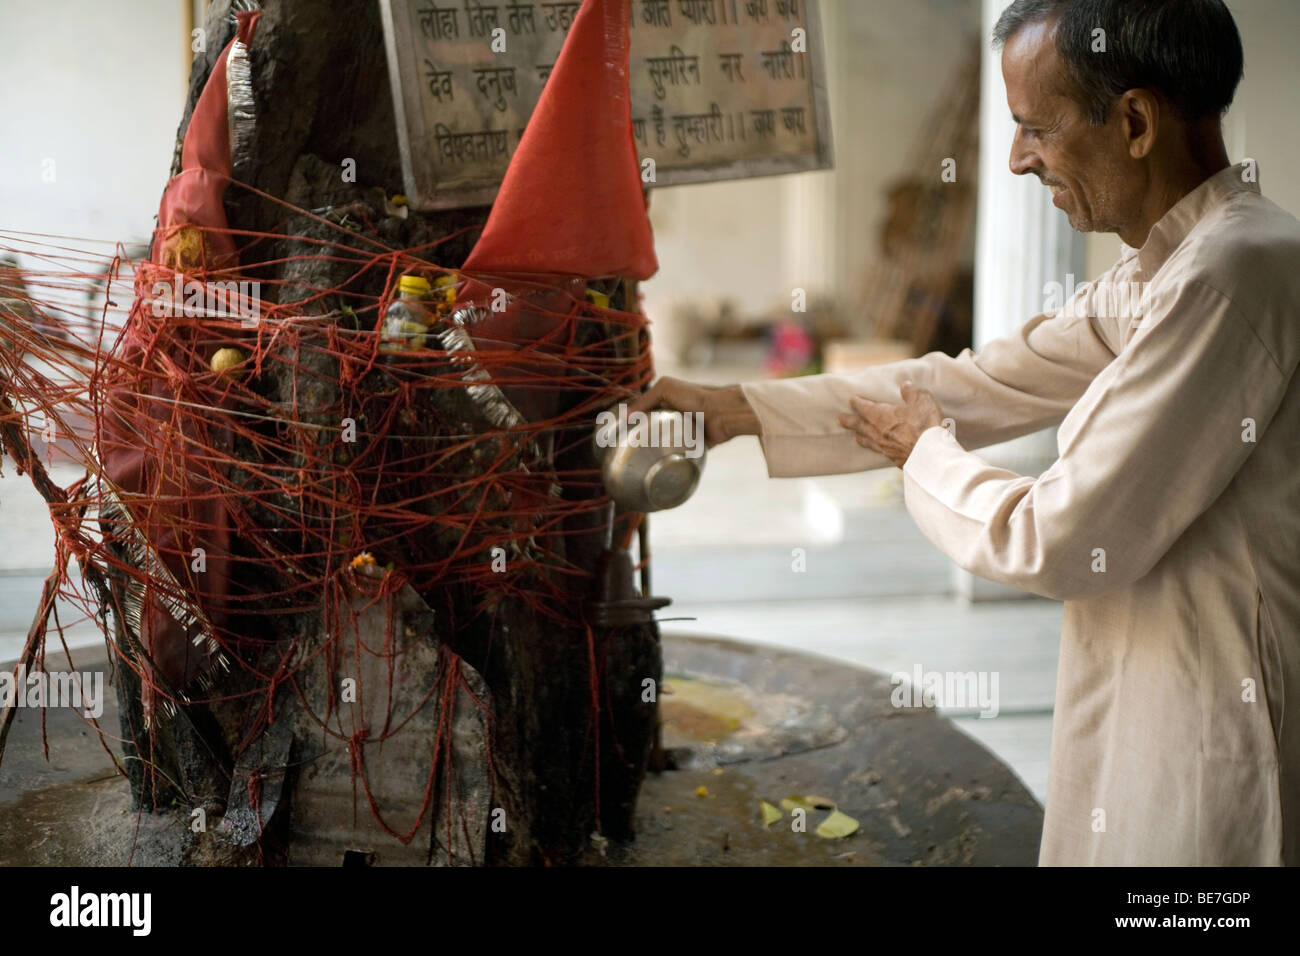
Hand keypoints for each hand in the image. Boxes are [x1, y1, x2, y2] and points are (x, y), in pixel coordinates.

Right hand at [624, 376, 759, 447]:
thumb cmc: (695, 397)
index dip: (633, 419)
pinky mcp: (694, 444)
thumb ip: (644, 400)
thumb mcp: (665, 390)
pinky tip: (661, 464)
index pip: (645, 410)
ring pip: (665, 442)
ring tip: (642, 459)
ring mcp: (685, 430)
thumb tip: (623, 416)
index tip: (620, 431)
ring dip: (658, 448)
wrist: (722, 413)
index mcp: (667, 401)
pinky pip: (680, 452)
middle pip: (653, 428)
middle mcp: (675, 415)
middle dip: (643, 437)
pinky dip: (673, 457)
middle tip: (630, 448)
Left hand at [837, 381, 945, 467]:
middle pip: (859, 425)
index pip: (864, 407)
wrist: (931, 455)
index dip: (857, 403)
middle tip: (839, 419)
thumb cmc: (925, 425)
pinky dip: (872, 446)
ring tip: (854, 435)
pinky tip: (875, 448)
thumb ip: (912, 392)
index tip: (851, 400)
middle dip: (849, 421)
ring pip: (866, 439)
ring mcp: (884, 446)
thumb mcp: (922, 401)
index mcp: (881, 416)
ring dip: (859, 435)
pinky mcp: (892, 458)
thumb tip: (905, 385)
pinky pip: (877, 450)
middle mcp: (878, 432)